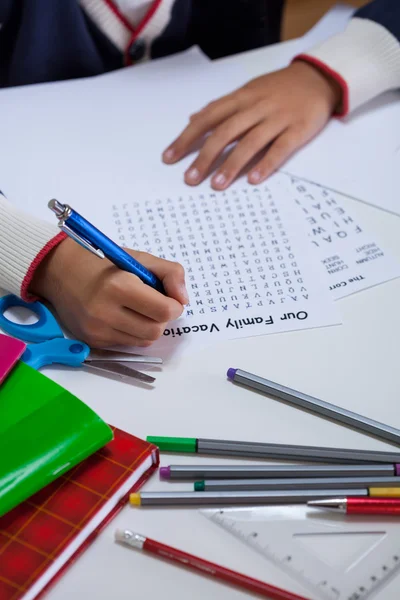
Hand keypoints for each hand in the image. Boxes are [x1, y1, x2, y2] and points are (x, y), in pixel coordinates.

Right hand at [30, 238, 187, 346]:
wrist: (60, 271)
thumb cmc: (103, 264)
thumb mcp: (139, 258)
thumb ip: (170, 273)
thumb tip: (183, 300)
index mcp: (119, 287)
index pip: (164, 311)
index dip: (174, 306)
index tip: (170, 299)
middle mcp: (105, 312)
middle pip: (155, 331)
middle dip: (162, 319)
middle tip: (154, 304)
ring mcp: (97, 330)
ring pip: (143, 341)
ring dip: (148, 327)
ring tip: (137, 309)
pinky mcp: (92, 341)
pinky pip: (127, 344)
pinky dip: (132, 333)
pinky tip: (122, 316)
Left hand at [163, 61, 341, 188]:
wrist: (319, 77)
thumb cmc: (278, 88)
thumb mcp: (247, 91)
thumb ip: (221, 107)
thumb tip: (192, 118)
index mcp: (241, 98)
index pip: (207, 118)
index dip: (187, 138)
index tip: (169, 158)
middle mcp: (256, 107)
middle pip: (225, 132)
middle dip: (205, 157)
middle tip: (190, 179)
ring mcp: (278, 118)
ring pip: (250, 142)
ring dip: (231, 165)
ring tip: (216, 185)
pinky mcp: (298, 129)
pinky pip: (280, 148)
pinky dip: (266, 164)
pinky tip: (253, 179)